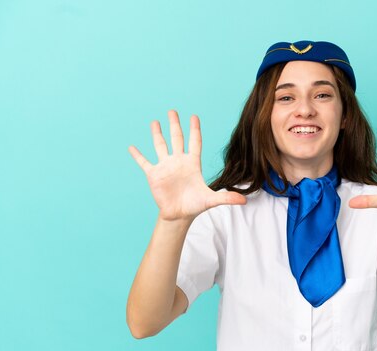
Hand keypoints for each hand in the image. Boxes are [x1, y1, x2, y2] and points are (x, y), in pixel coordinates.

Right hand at [128, 110, 245, 220]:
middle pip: (177, 139)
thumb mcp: (211, 200)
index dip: (195, 130)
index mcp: (192, 164)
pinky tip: (132, 147)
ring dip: (157, 134)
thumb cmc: (195, 205)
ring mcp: (165, 167)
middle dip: (175, 125)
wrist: (179, 215)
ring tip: (154, 122)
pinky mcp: (154, 175)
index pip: (194, 143)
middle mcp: (178, 161)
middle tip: (172, 111)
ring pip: (160, 146)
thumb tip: (245, 200)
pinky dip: (138, 155)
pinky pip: (144, 162)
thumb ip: (226, 198)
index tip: (194, 117)